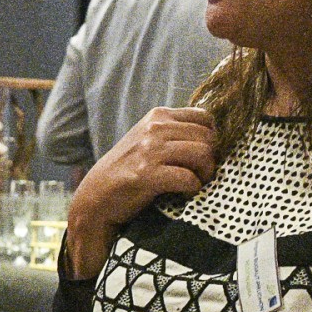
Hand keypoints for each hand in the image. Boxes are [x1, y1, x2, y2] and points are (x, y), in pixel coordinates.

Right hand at [63, 107, 216, 278]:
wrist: (97, 196)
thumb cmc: (127, 169)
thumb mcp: (147, 139)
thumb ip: (174, 132)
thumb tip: (214, 137)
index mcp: (158, 115)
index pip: (205, 117)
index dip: (212, 138)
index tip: (204, 155)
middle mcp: (155, 128)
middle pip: (208, 137)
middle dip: (211, 159)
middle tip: (201, 175)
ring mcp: (150, 150)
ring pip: (203, 154)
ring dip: (205, 174)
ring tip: (195, 183)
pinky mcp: (147, 174)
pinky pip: (189, 179)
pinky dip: (192, 189)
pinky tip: (183, 194)